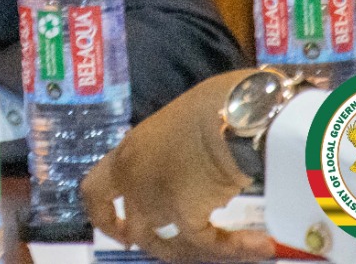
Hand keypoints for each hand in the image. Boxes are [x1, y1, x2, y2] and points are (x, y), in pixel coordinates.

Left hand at [81, 69, 275, 261]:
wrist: (235, 110)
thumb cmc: (213, 106)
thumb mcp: (176, 128)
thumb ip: (169, 155)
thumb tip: (194, 174)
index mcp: (127, 153)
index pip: (93, 190)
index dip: (101, 214)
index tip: (118, 228)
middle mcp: (133, 179)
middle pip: (127, 228)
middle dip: (139, 241)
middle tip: (157, 246)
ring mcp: (155, 198)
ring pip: (162, 244)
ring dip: (190, 251)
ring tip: (221, 249)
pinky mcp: (185, 214)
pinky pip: (207, 245)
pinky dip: (234, 250)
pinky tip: (262, 245)